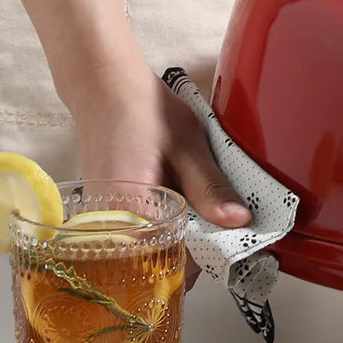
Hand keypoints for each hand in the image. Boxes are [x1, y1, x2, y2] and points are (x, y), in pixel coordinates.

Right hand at [63, 57, 251, 284]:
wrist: (104, 86)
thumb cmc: (142, 109)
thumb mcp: (188, 146)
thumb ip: (210, 187)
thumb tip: (238, 222)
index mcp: (130, 209)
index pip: (173, 255)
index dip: (208, 254)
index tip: (235, 242)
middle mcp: (110, 223)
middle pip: (162, 256)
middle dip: (198, 246)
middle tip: (224, 223)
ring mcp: (106, 220)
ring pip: (154, 245)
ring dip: (184, 234)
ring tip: (206, 210)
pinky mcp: (109, 213)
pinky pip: (144, 230)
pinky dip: (168, 221)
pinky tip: (184, 203)